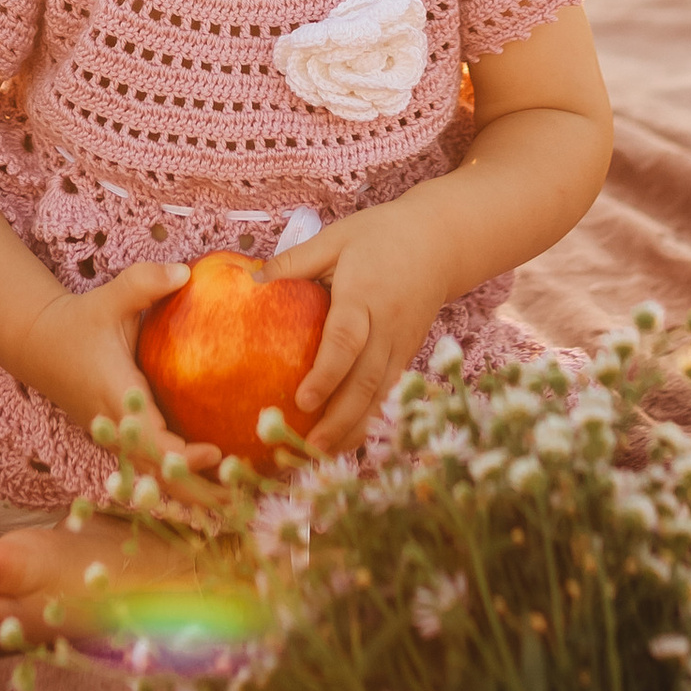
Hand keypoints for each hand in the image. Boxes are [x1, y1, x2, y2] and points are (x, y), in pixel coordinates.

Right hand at [9, 259, 227, 489]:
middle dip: (195, 490)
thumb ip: (145, 282)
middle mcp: (115, 427)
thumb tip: (185, 272)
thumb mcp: (109, 298)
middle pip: (156, 475)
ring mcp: (115, 439)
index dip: (180, 454)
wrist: (38, 344)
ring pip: (152, 479)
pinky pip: (148, 471)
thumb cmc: (78, 321)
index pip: (149, 439)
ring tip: (234, 501)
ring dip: (189, 493)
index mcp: (116, 396)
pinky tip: (210, 488)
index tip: (214, 452)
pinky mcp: (118, 441)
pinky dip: (176, 483)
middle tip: (240, 495)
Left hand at [281, 204, 458, 456]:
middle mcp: (387, 325)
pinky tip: (347, 438)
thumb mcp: (338, 237)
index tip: (303, 400)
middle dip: (340, 417)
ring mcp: (402, 343)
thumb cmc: (382, 236)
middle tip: (311, 446)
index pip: (346, 340)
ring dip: (355, 426)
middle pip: (366, 379)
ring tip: (324, 454)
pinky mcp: (407, 353)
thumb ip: (297, 260)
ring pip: (381, 392)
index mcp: (365, 294)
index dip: (326, 373)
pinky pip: (388, 390)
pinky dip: (369, 416)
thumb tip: (251, 280)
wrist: (440, 242)